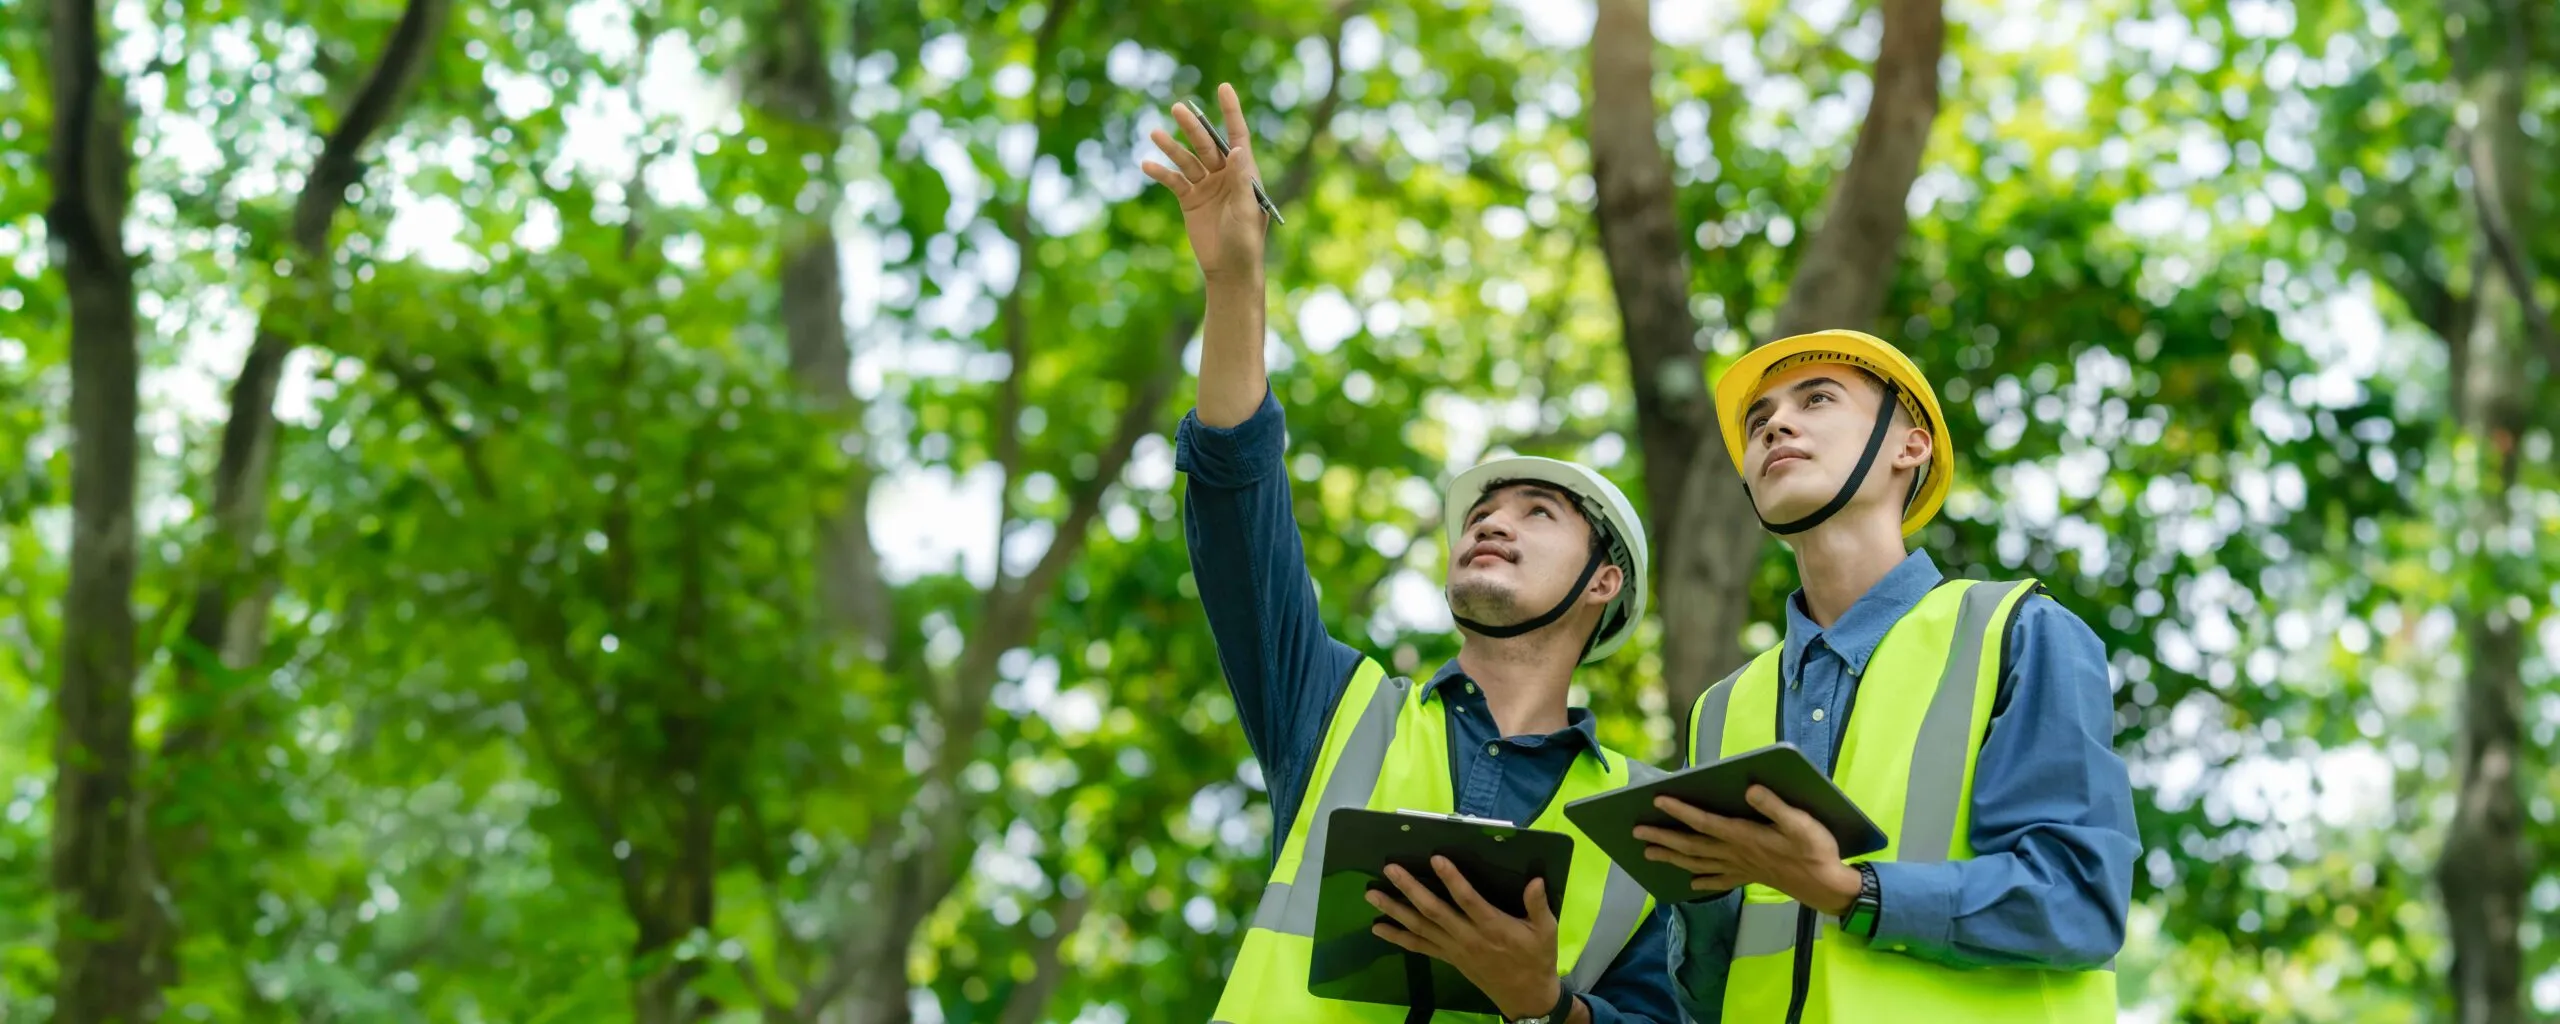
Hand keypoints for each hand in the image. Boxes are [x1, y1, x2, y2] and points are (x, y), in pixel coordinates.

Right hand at [1139, 82, 1268, 283]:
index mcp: (1244, 173)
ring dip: (1171, 147)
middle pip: (1207, 143)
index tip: (1223, 87)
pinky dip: (1161, 173)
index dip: (1231, 111)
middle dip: (1193, 127)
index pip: (1238, 136)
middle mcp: (1225, 175)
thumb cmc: (1246, 242)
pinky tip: (1147, 165)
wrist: (1229, 270)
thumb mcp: (1246, 210)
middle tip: (1178, 108)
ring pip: (1187, 160)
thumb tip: (1239, 149)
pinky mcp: (1189, 200)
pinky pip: (1173, 181)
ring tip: (1155, 133)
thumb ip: (1241, 180)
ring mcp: (1206, 186)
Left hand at [1365, 857, 1569, 1019]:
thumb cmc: (1537, 958)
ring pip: (1420, 927)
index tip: (1435, 858)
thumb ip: (1539, 905)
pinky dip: (1397, 937)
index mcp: (1492, 926)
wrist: (1526, 996)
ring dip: (1395, 911)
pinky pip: (1419, 947)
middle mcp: (1468, 937)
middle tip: (1390, 870)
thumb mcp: (1546, 931)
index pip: (1468, 899)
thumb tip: (1536, 880)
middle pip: (1434, 911)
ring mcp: (1454, 949)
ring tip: (1372, 895)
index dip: (1451, 879)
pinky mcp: (1448, 958)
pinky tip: (1378, 928)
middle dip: (1410, 889)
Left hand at [1635, 786, 1862, 913]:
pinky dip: (1701, 880)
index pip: (1704, 822)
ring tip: (1648, 855)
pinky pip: (1718, 881)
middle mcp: (1736, 853)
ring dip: (1671, 858)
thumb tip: (1750, 788)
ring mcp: (1740, 868)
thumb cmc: (1815, 850)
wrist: (1827, 887)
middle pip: (1691, 845)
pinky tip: (1690, 882)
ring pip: (1698, 863)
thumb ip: (1774, 806)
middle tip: (1635, 832)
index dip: (1680, 810)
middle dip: (1662, 838)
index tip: (1657, 800)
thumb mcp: (1801, 822)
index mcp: (1744, 836)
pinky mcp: (1749, 878)